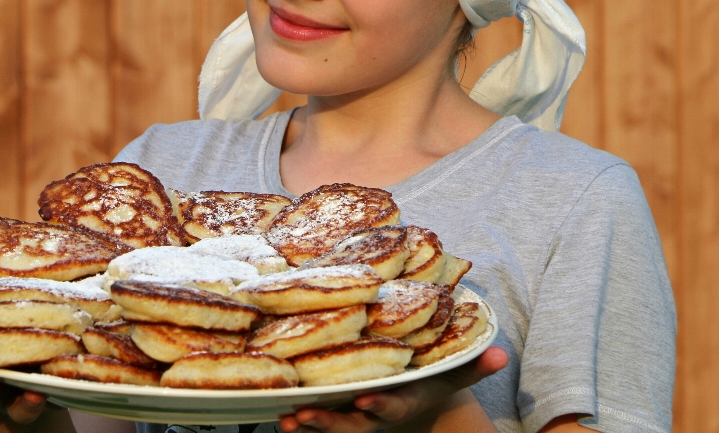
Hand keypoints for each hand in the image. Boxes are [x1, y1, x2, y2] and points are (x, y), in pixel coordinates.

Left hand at [278, 347, 508, 432]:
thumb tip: (502, 354)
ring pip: (331, 425)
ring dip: (309, 425)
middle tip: (304, 416)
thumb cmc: (432, 378)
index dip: (379, 405)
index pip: (391, 405)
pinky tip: (278, 414)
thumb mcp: (453, 373)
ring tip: (285, 421)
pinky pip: (319, 420)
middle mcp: (377, 412)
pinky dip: (301, 420)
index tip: (364, 400)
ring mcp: (356, 415)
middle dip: (329, 423)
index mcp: (403, 399)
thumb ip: (474, 365)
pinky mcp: (340, 411)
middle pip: (352, 424)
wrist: (416, 400)